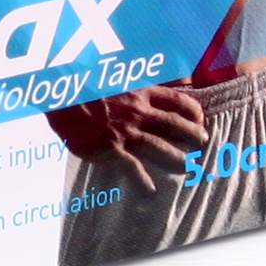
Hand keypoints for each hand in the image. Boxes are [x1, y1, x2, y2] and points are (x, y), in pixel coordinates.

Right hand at [46, 82, 205, 195]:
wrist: (62, 90)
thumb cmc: (87, 81)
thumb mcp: (118, 72)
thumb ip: (138, 79)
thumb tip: (154, 76)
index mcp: (141, 92)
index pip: (177, 101)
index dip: (192, 111)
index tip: (199, 119)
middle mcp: (139, 112)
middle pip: (174, 125)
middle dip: (193, 135)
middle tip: (203, 144)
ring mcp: (126, 131)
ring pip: (159, 148)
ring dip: (175, 159)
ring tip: (185, 167)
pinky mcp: (110, 148)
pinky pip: (132, 168)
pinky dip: (142, 182)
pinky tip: (150, 192)